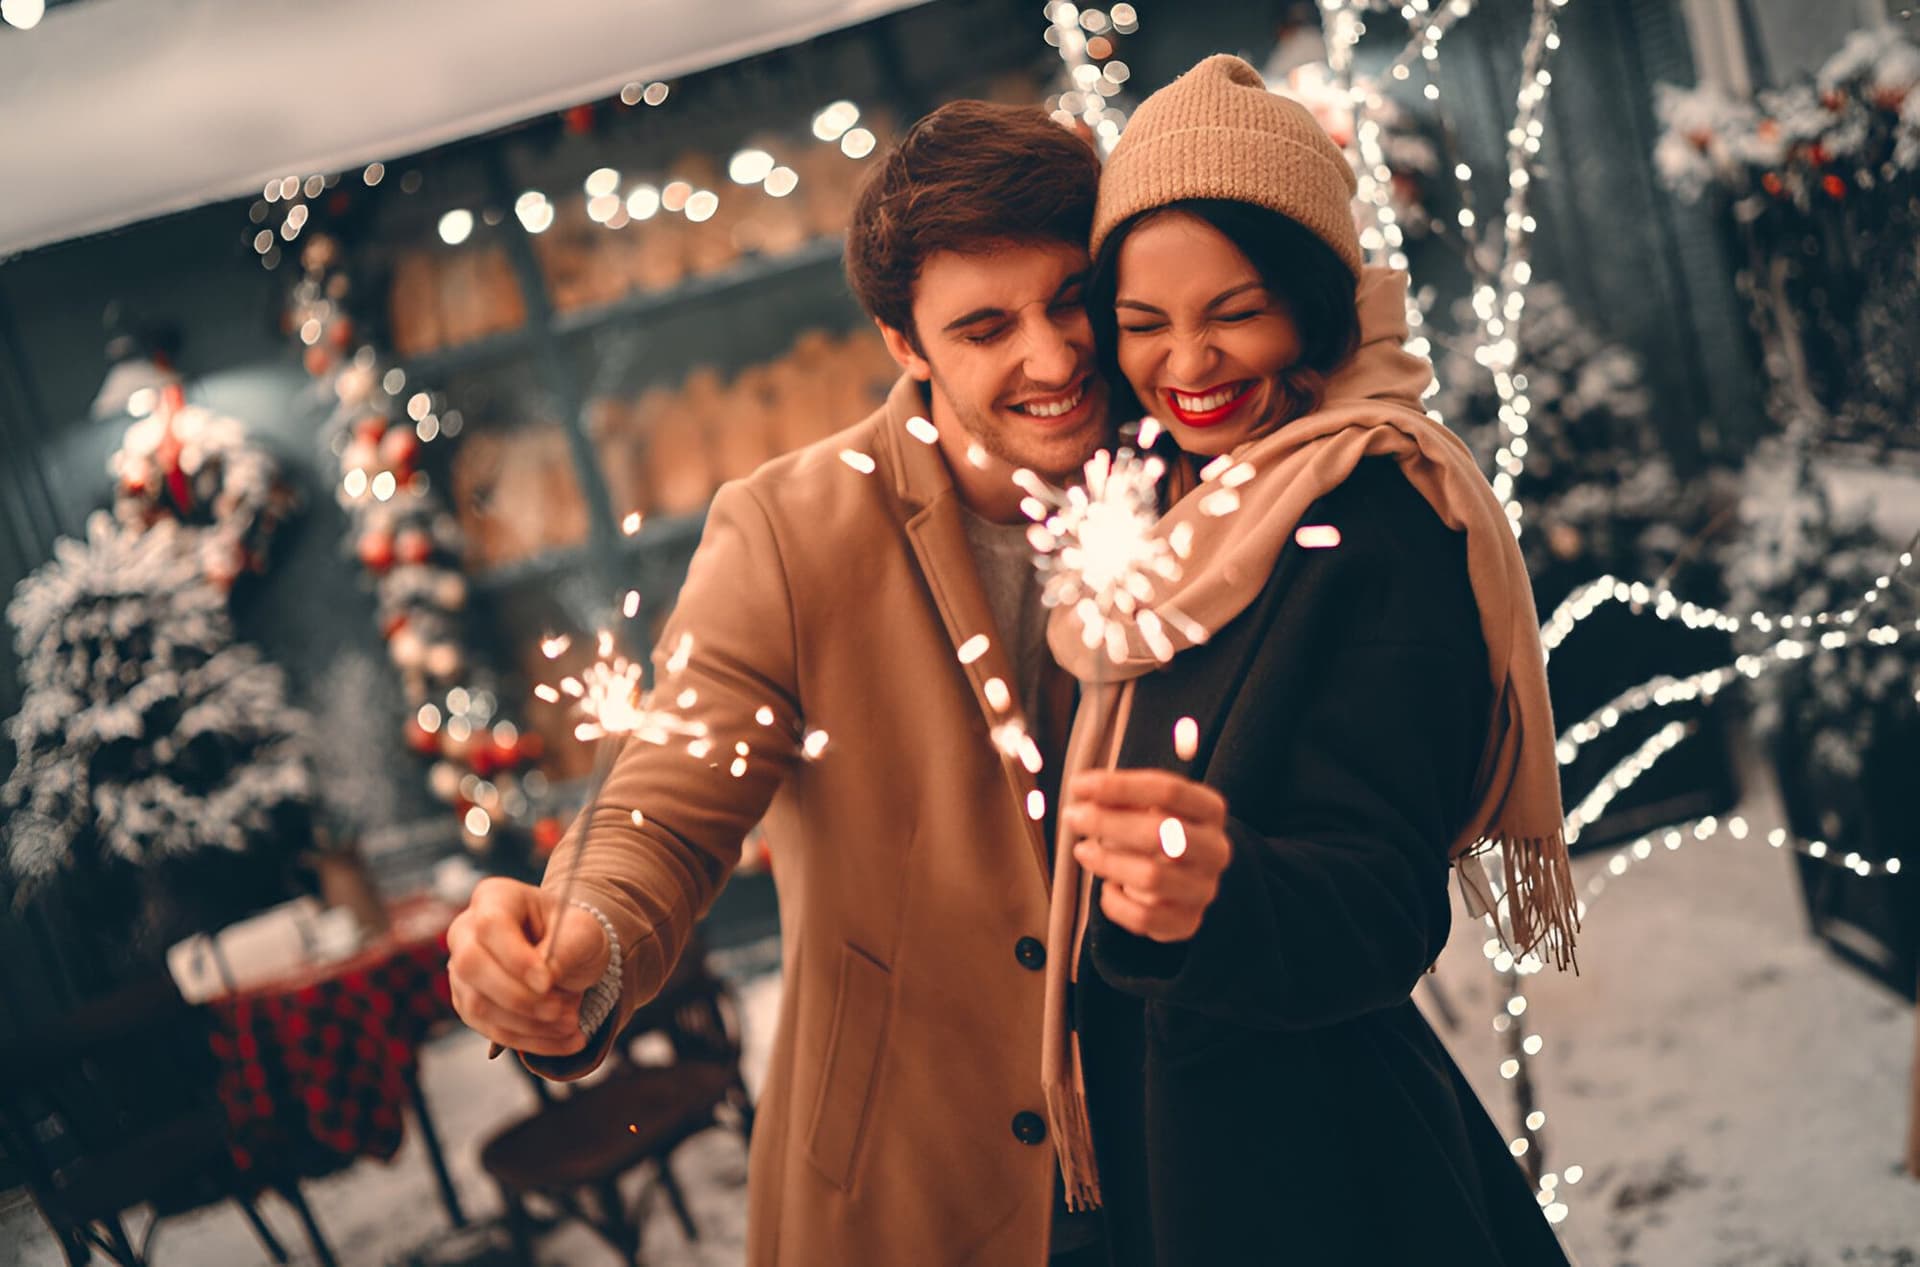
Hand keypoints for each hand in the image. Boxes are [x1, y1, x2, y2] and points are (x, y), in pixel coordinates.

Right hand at [447, 877, 611, 1055]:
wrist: (570, 953)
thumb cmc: (574, 934)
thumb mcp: (583, 933)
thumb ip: (565, 951)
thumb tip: (542, 984)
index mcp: (495, 897)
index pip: (490, 926)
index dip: (516, 958)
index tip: (548, 982)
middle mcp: (467, 930)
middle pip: (471, 966)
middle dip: (518, 997)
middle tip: (562, 1011)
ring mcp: (461, 970)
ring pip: (478, 1005)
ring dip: (529, 1025)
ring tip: (572, 1025)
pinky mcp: (468, 1002)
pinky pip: (490, 1029)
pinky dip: (530, 1041)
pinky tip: (565, 1041)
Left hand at [1065, 769, 1231, 943]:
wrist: (1185, 880)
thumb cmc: (1157, 833)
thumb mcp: (1146, 807)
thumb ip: (1119, 797)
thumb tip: (1082, 789)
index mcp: (1210, 810)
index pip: (1168, 791)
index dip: (1119, 786)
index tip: (1078, 785)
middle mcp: (1215, 849)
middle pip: (1161, 833)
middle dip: (1108, 823)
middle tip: (1073, 817)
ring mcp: (1204, 889)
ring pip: (1151, 877)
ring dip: (1108, 862)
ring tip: (1082, 851)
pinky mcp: (1187, 922)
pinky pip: (1143, 917)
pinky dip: (1115, 903)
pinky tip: (1107, 888)